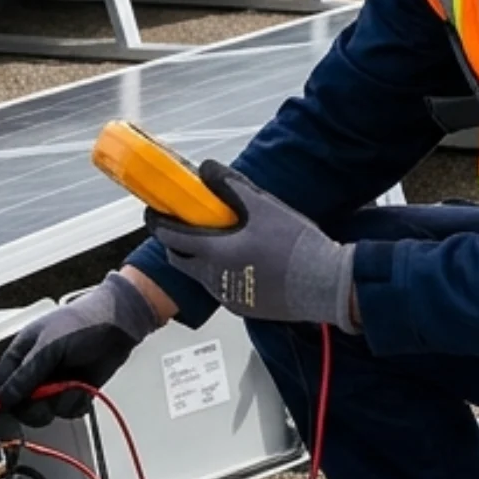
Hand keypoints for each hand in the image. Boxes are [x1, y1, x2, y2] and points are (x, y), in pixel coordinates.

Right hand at [0, 272, 159, 422]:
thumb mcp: (48, 347)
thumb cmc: (81, 323)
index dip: (3, 399)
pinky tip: (83, 386)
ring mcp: (55, 383)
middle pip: (21, 405)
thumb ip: (25, 374)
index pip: (1, 385)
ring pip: (46, 410)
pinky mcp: (74, 391)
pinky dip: (77, 402)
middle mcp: (36, 372)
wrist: (118, 326)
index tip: (11, 408)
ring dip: (61, 401)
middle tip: (48, 397)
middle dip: (36, 406)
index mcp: (21, 355)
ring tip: (73, 383)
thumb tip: (4, 396)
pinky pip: (68, 410)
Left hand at [148, 162, 357, 330]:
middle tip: (186, 227)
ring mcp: (229, 298)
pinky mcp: (245, 308)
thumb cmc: (295, 246)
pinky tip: (246, 262)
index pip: (170, 238)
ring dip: (202, 259)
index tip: (153, 213)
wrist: (326, 285)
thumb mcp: (263, 206)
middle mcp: (214, 280)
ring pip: (202, 276)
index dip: (157, 223)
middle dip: (176, 243)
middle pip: (180, 261)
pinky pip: (223, 288)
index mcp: (214, 253)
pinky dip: (223, 274)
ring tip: (225, 242)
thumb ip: (231, 187)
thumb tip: (207, 170)